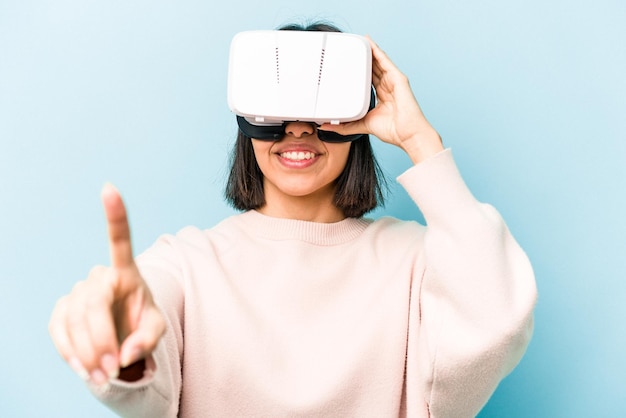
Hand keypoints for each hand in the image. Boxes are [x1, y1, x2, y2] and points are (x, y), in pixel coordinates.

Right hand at [49, 184, 165, 385]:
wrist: (122, 338)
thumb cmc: (142, 326)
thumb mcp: (156, 330)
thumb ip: (148, 340)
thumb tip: (127, 354)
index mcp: (127, 272)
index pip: (119, 240)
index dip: (114, 215)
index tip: (109, 187)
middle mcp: (100, 277)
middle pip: (92, 304)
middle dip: (102, 341)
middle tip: (114, 369)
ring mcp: (78, 292)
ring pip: (74, 320)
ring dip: (88, 353)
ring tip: (105, 375)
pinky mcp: (62, 309)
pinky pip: (58, 329)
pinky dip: (70, 352)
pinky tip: (85, 366)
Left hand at [320, 37, 443, 163]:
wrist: (408, 135)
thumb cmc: (393, 131)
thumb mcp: (363, 125)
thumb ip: (345, 126)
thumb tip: (326, 126)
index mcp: (382, 96)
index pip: (368, 79)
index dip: (359, 71)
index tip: (347, 65)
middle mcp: (388, 86)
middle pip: (373, 67)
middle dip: (363, 57)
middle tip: (350, 47)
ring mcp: (394, 81)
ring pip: (378, 61)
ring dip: (368, 50)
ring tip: (357, 39)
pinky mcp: (398, 78)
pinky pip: (385, 61)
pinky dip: (376, 51)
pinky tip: (368, 42)